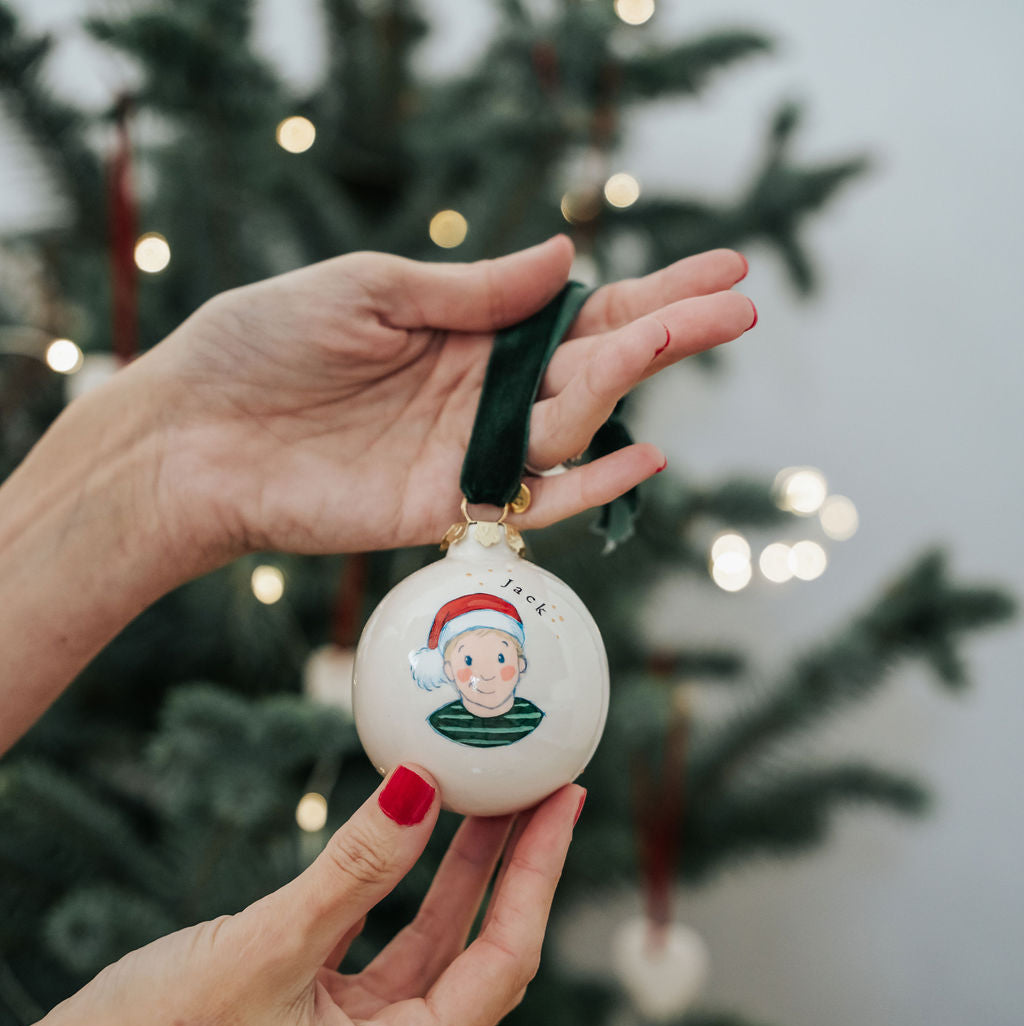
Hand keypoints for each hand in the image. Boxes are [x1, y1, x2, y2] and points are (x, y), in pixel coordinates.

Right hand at [0, 767, 582, 1025]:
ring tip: (487, 796)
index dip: (540, 874)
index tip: (565, 802)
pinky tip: (413, 837)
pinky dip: (396, 892)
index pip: (505, 962)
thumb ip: (355, 868)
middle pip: (478, 951)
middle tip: (540, 787)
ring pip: (429, 947)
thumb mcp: (266, 946)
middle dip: (510, 867)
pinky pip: (378, 948)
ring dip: (455, 872)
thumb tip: (424, 788)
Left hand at [141, 237, 753, 564]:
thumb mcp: (369, 287)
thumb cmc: (265, 344)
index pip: (579, 310)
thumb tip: (565, 256)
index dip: (652, 292)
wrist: (193, 434)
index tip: (724, 268)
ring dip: (625, 382)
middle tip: (740, 306)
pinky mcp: (445, 509)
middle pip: (594, 365)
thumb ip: (471, 289)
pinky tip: (644, 456)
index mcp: (466, 329)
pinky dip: (589, 485)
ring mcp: (468, 453)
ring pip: (570, 424)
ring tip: (668, 337)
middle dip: (667, 333)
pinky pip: (533, 501)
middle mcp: (482, 392)